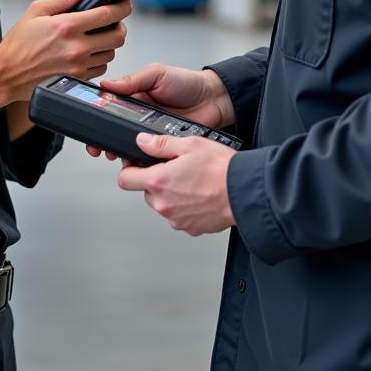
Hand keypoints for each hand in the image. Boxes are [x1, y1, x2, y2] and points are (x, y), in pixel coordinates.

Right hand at [0, 0, 131, 101]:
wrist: (6, 73)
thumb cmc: (18, 43)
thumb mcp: (36, 12)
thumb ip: (63, 0)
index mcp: (67, 26)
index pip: (108, 14)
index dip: (123, 6)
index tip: (125, 3)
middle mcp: (76, 47)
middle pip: (118, 36)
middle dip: (120, 26)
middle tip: (113, 22)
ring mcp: (78, 65)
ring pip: (112, 53)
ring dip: (109, 44)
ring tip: (97, 38)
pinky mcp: (77, 79)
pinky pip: (101, 68)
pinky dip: (100, 59)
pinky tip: (89, 52)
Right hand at [85, 64, 232, 157]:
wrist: (214, 99)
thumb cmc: (187, 83)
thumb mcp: (157, 74)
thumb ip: (133, 79)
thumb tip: (107, 83)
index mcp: (134, 96)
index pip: (109, 106)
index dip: (97, 115)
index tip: (87, 124)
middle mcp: (139, 115)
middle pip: (114, 129)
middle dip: (102, 139)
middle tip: (96, 148)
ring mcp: (150, 131)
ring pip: (128, 144)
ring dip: (119, 150)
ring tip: (113, 154)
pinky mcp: (162, 145)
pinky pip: (147, 154)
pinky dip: (140, 158)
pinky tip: (135, 160)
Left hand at [116, 134, 236, 235]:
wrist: (245, 192)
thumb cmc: (221, 169)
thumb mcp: (190, 144)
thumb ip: (160, 144)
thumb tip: (142, 142)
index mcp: (159, 181)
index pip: (125, 180)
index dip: (130, 169)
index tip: (138, 164)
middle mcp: (164, 204)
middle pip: (146, 192)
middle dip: (156, 181)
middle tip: (177, 169)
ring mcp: (176, 219)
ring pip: (164, 204)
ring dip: (172, 194)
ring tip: (194, 182)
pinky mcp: (190, 228)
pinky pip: (180, 216)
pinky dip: (186, 207)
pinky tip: (200, 195)